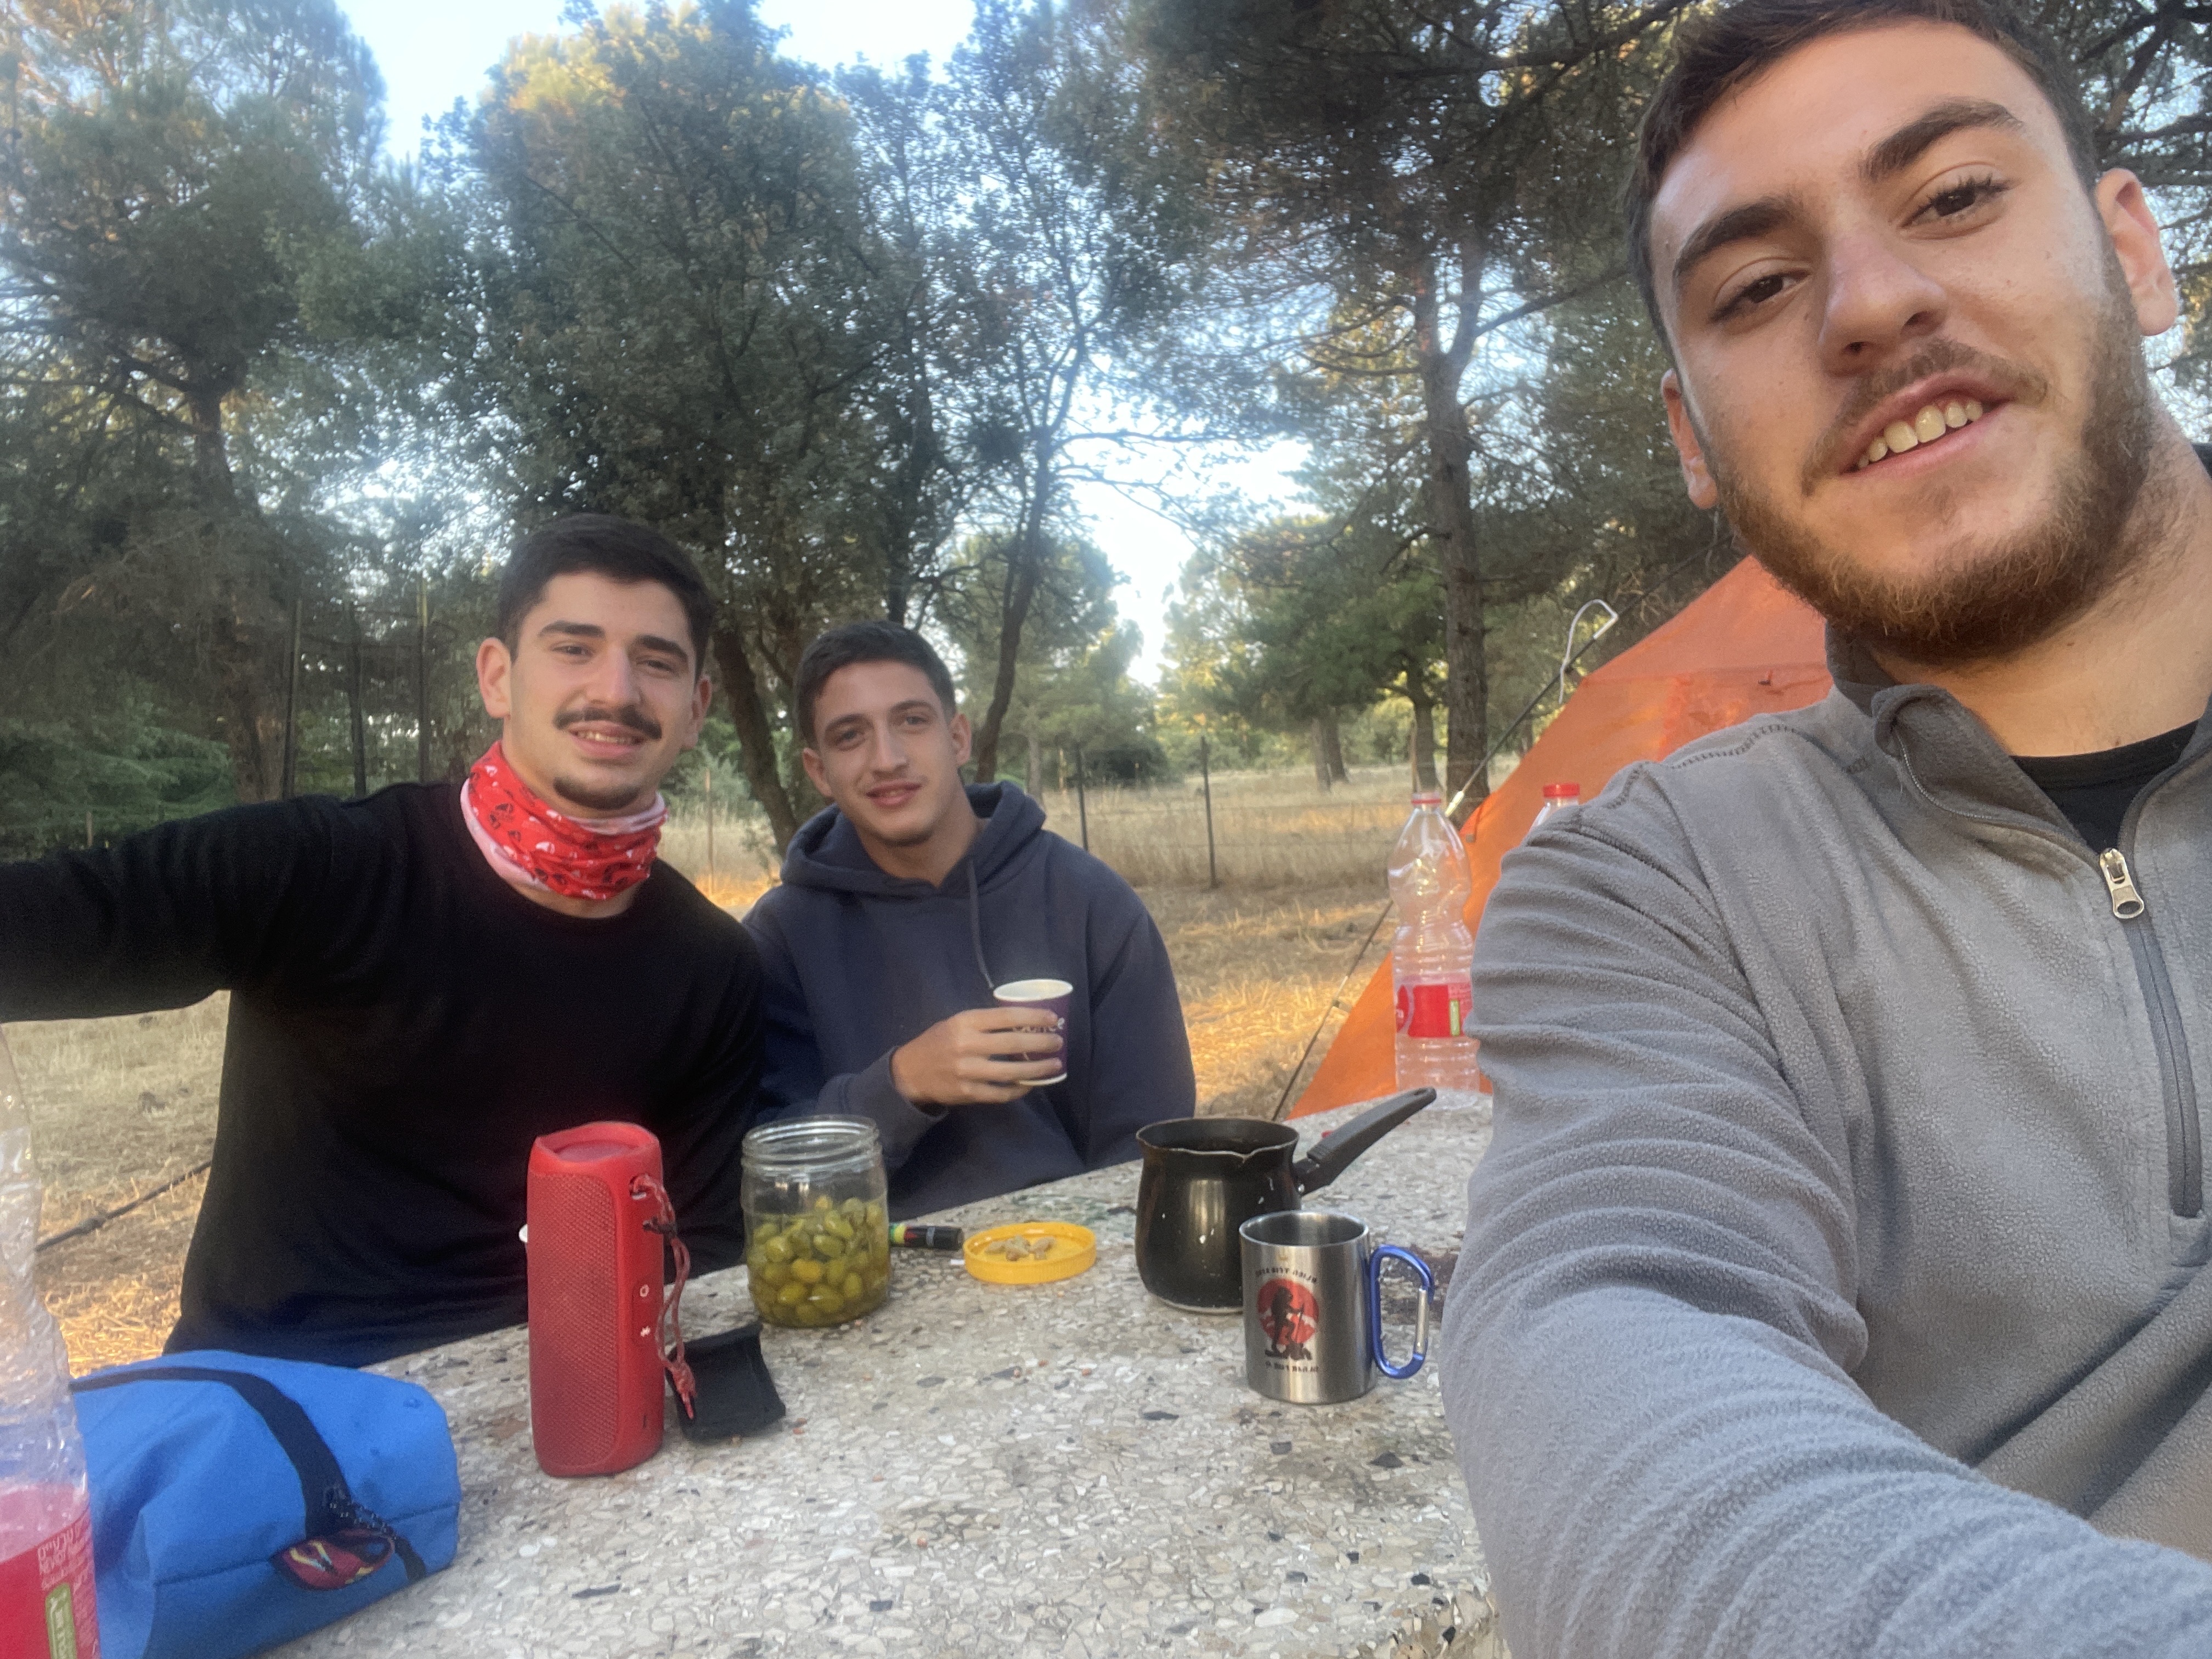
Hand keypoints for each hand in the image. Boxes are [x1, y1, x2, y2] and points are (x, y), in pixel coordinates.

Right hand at [891, 1007, 1064, 1105]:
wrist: (910, 1073)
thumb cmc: (938, 1042)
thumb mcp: (956, 1023)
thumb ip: (984, 1022)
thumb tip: (1023, 1022)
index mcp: (965, 1022)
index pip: (1005, 1017)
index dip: (1032, 1017)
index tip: (1051, 1019)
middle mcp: (966, 1045)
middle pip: (1012, 1044)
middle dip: (1040, 1044)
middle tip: (1058, 1042)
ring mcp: (967, 1071)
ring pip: (1010, 1072)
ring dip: (1036, 1070)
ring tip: (1054, 1066)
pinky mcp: (968, 1093)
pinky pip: (1000, 1093)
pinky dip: (1018, 1090)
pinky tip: (1030, 1085)